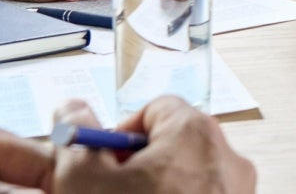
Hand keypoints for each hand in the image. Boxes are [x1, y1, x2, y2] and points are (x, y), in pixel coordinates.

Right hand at [0, 97, 256, 193]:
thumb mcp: (86, 181)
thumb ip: (75, 141)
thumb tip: (70, 112)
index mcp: (194, 132)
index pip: (152, 111)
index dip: (118, 136)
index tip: (96, 164)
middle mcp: (225, 159)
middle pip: (169, 149)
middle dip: (134, 172)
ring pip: (185, 182)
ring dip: (155, 193)